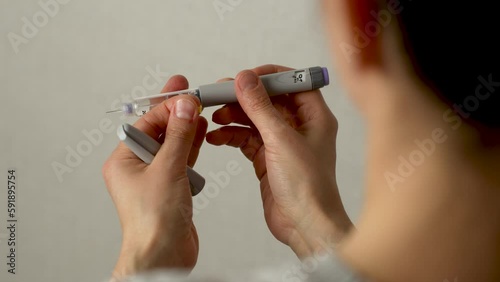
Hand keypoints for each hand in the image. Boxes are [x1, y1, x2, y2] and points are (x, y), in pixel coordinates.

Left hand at [102, 75, 207, 278]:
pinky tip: (199, 135)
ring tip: (200, 112)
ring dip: (185, 130)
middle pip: (158, 131)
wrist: (163, 255)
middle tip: (193, 96)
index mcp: (123, 160)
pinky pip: (180, 160)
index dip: (167, 106)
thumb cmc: (152, 222)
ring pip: (171, 145)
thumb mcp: (167, 169)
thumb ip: (177, 136)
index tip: (186, 94)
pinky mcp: (170, 187)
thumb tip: (184, 107)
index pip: (146, 123)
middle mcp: (136, 168)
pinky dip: (191, 148)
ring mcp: (154, 178)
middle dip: (176, 114)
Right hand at [206, 65, 352, 257]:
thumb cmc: (308, 186)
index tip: (244, 77)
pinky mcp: (268, 159)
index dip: (268, 77)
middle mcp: (300, 127)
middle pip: (269, 101)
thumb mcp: (281, 139)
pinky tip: (216, 137)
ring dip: (234, 117)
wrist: (304, 225)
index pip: (292, 83)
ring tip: (215, 118)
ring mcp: (283, 143)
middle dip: (244, 98)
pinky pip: (247, 140)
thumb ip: (260, 107)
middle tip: (220, 95)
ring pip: (254, 120)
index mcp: (314, 116)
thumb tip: (244, 79)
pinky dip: (231, 136)